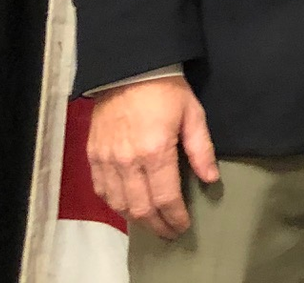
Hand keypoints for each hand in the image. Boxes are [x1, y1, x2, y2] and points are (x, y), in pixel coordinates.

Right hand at [85, 76, 219, 239]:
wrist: (129, 70)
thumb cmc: (166, 90)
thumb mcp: (193, 114)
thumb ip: (201, 150)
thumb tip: (211, 179)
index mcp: (155, 151)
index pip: (165, 197)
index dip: (175, 217)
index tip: (183, 226)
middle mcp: (127, 161)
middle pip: (141, 208)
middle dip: (157, 225)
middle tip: (169, 232)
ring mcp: (107, 160)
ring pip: (118, 204)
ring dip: (136, 219)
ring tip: (152, 223)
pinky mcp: (93, 156)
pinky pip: (102, 191)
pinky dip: (115, 204)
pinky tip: (127, 207)